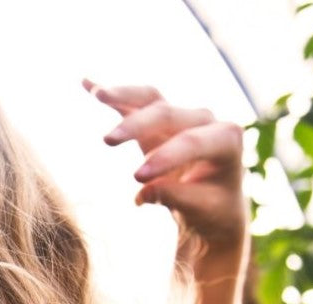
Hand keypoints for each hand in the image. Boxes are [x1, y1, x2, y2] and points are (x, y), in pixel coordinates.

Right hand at [83, 79, 246, 258]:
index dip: (164, 156)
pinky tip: (87, 85)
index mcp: (226, 140)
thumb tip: (143, 192)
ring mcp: (181, 116)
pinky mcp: (159, 120)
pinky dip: (114, 95)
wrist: (212, 203)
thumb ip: (176, 197)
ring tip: (98, 95)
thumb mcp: (200, 209)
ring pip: (151, 98)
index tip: (136, 178)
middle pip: (167, 114)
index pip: (192, 142)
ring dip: (123, 94)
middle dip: (137, 125)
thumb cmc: (211, 208)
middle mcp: (205, 120)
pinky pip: (135, 102)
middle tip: (107, 141)